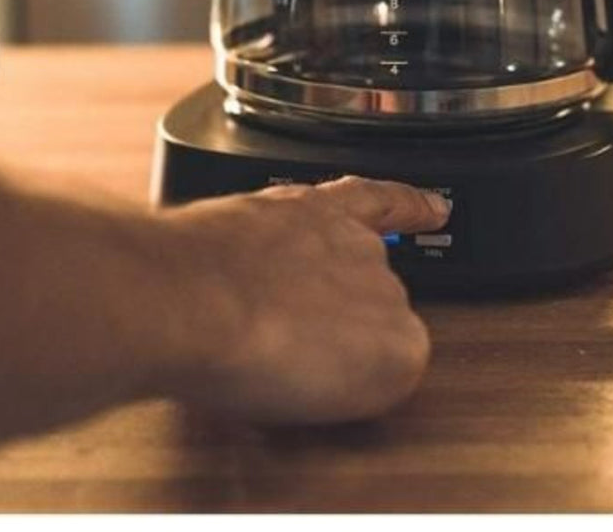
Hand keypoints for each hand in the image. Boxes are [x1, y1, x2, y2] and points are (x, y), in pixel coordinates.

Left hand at [148, 176, 450, 424]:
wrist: (182, 304)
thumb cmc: (223, 362)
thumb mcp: (283, 412)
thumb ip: (322, 385)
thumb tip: (322, 365)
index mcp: (396, 361)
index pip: (394, 361)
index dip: (345, 369)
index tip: (312, 373)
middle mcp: (392, 299)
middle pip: (377, 311)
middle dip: (329, 325)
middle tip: (275, 341)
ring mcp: (359, 250)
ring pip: (365, 261)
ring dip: (331, 277)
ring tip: (276, 303)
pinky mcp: (325, 209)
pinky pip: (384, 198)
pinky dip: (410, 202)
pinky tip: (430, 207)